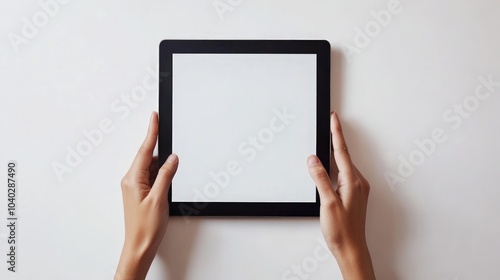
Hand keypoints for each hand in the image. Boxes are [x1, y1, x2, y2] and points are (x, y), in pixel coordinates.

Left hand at [115, 112, 178, 279]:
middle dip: (159, 146)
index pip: (145, 150)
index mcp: (133, 178)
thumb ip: (166, 175)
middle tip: (169, 135)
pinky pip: (151, 175)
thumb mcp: (159, 198)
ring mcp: (135, 186)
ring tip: (171, 171)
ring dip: (162, 164)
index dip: (151, 131)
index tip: (155, 116)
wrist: (139, 246)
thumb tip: (173, 158)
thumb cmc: (146, 227)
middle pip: (148, 156)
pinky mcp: (140, 192)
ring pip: (151, 166)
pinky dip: (160, 173)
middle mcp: (131, 180)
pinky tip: (168, 177)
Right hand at [307, 112, 374, 279]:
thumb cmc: (342, 230)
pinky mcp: (354, 194)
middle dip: (336, 138)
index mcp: (352, 182)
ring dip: (336, 152)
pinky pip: (345, 173)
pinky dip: (337, 165)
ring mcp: (357, 188)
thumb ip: (320, 179)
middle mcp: (358, 182)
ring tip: (329, 139)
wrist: (352, 248)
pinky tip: (331, 165)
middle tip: (330, 122)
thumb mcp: (327, 203)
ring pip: (344, 164)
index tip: (333, 118)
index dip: (336, 133)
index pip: (341, 151)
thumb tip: (313, 160)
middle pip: (344, 155)